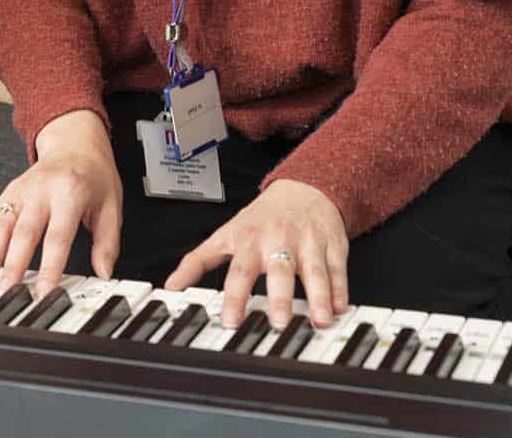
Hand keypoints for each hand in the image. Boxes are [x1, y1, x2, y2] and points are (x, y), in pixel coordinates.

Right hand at [0, 110, 121, 295]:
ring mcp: (20, 191)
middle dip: (12, 265)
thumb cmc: (93, 175)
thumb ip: (107, 242)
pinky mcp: (7, 193)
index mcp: (70, 192)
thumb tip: (104, 273)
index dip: (49, 266)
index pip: (57, 236)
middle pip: (23, 232)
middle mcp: (41, 190)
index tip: (43, 291)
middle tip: (6, 292)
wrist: (75, 143)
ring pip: (0, 226)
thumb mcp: (111, 205)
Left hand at [165, 179, 348, 330]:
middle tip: (280, 322)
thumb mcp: (225, 235)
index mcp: (249, 241)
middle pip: (279, 270)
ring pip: (313, 271)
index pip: (239, 271)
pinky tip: (340, 308)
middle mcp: (278, 241)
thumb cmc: (261, 218)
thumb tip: (171, 286)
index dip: (234, 297)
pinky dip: (340, 289)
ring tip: (320, 320)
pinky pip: (337, 269)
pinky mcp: (333, 245)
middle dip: (280, 296)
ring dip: (318, 296)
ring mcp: (307, 242)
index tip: (230, 321)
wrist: (303, 188)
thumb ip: (198, 262)